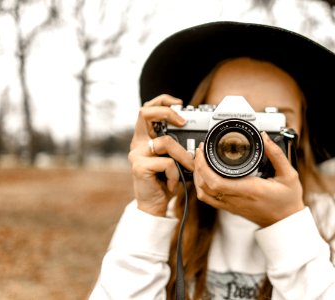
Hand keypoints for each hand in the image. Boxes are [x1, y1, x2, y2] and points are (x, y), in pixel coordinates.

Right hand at [128, 94, 193, 215]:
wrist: (154, 205)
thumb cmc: (166, 181)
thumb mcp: (173, 159)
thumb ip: (177, 145)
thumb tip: (197, 133)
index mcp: (144, 138)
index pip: (147, 109)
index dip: (162, 101)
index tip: (179, 104)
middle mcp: (137, 143)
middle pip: (145, 113)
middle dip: (167, 112)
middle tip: (183, 122)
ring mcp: (136, 154)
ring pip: (165, 142)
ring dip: (183, 156)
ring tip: (188, 168)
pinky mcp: (139, 167)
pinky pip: (167, 163)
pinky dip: (176, 174)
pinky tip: (173, 184)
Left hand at [193, 131, 304, 226]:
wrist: (286, 221)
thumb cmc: (288, 200)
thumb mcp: (289, 175)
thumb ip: (277, 155)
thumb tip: (265, 138)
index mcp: (249, 190)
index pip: (216, 181)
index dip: (204, 166)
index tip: (204, 150)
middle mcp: (237, 199)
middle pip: (205, 186)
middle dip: (197, 166)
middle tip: (201, 151)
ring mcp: (232, 206)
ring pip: (204, 194)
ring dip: (197, 177)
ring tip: (200, 161)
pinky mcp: (230, 209)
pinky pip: (209, 200)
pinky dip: (202, 187)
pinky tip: (205, 176)